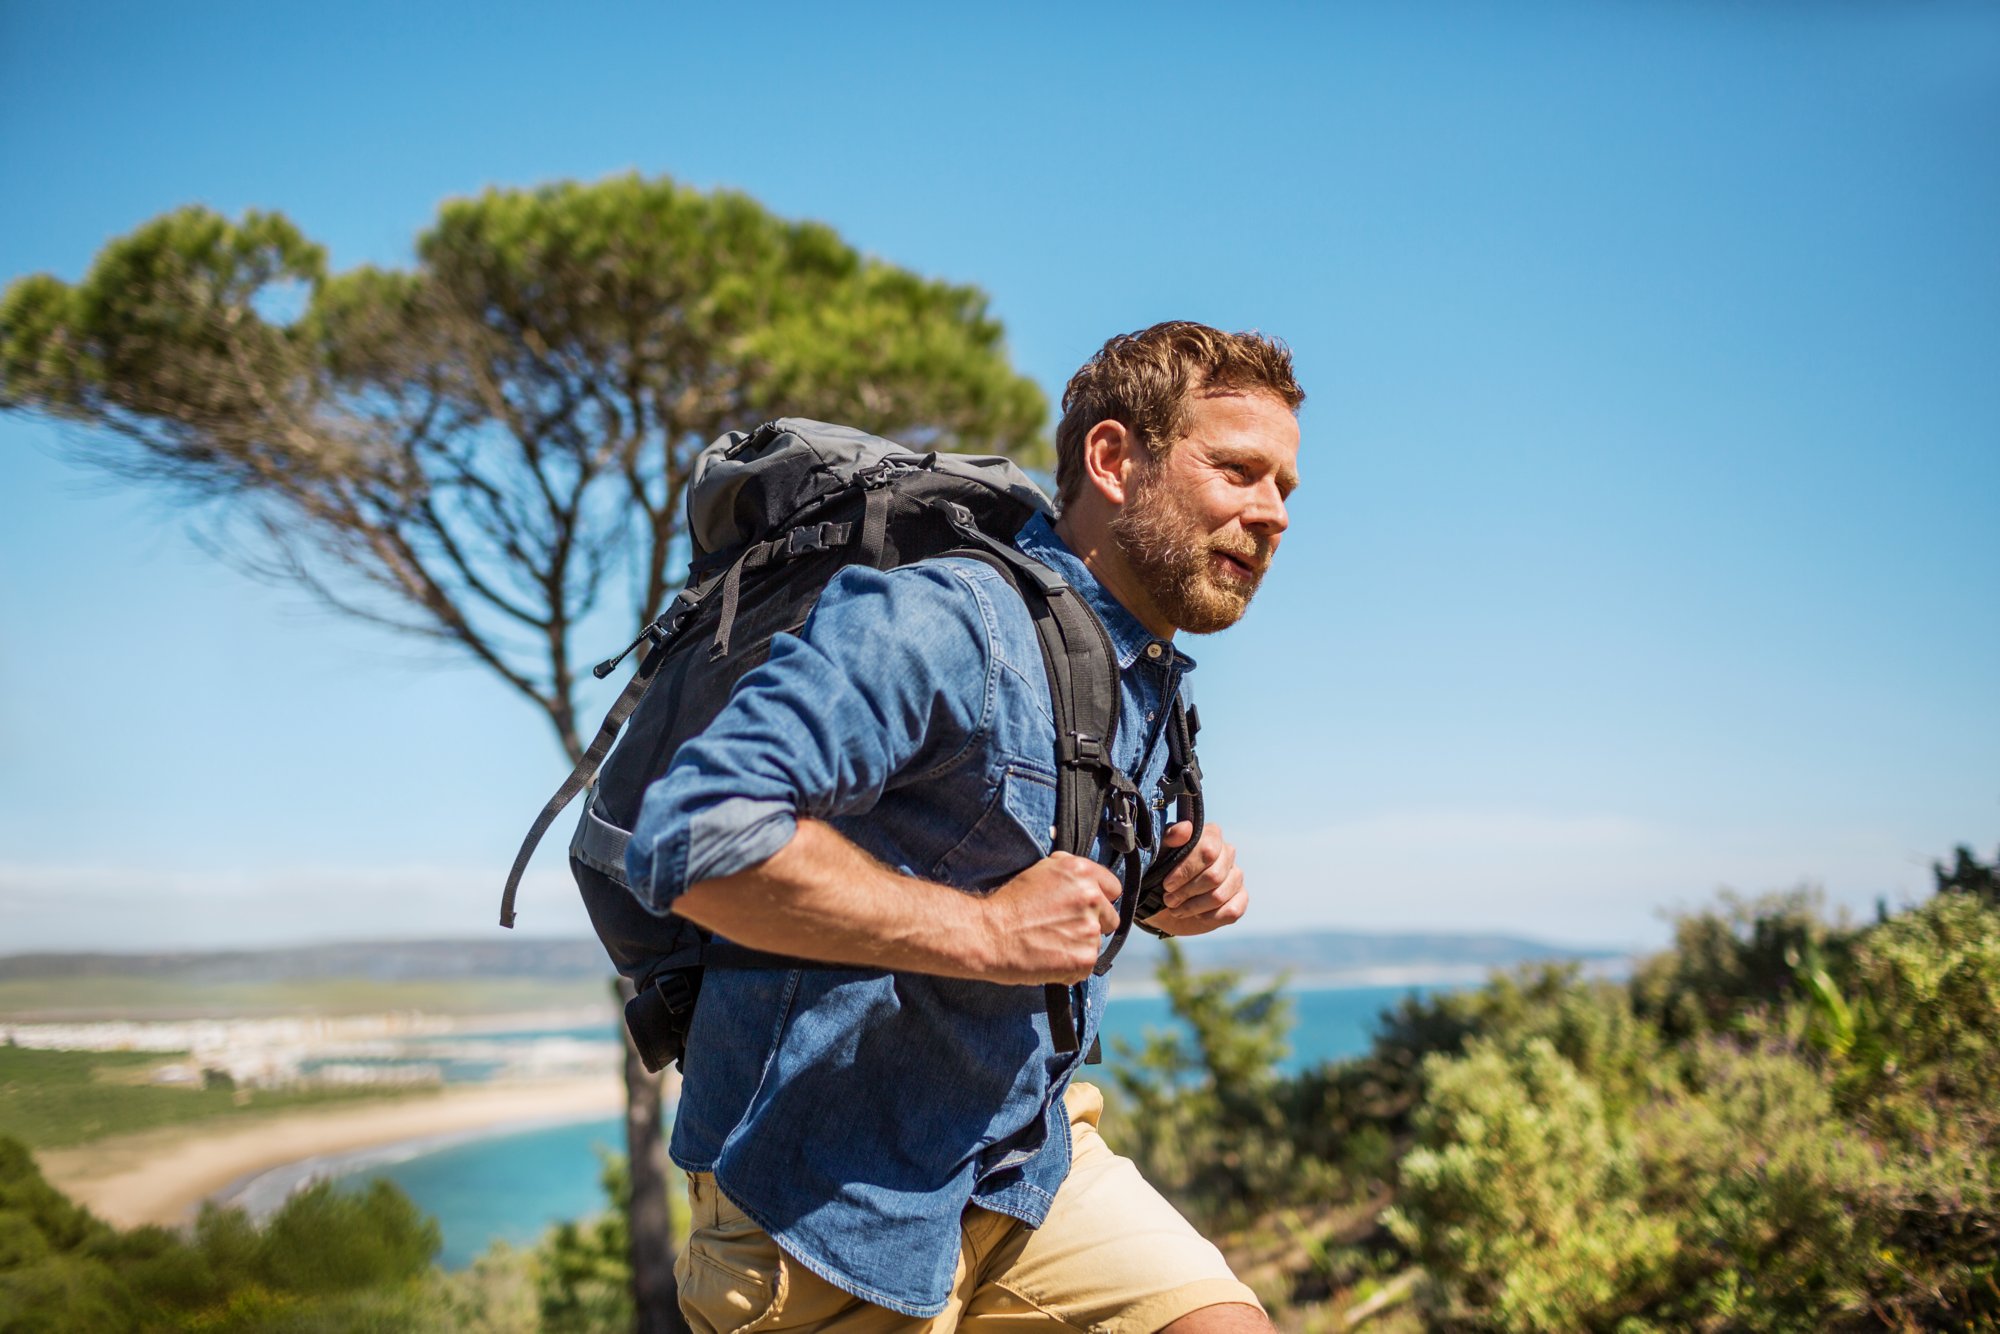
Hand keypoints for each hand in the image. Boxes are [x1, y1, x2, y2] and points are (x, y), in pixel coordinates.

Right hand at [978, 853, 1123, 983]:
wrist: (988, 934)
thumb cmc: (1007, 905)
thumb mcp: (1040, 871)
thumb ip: (1070, 875)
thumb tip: (1086, 882)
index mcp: (1081, 873)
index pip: (1113, 888)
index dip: (1100, 900)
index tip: (1086, 909)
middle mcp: (1091, 897)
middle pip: (1110, 918)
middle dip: (1092, 925)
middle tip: (1063, 929)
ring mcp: (1090, 928)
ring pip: (1096, 943)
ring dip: (1078, 947)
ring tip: (1050, 944)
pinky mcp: (1085, 957)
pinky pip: (1086, 965)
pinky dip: (1070, 967)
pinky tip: (1049, 959)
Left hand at [1140, 821, 1246, 936]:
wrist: (1165, 900)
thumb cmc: (1163, 871)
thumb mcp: (1159, 853)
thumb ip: (1170, 838)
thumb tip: (1185, 829)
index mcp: (1211, 836)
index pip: (1208, 851)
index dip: (1186, 871)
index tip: (1167, 884)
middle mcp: (1228, 853)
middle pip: (1214, 876)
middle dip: (1187, 892)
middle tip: (1169, 899)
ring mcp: (1236, 876)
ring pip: (1219, 896)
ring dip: (1193, 907)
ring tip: (1177, 908)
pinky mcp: (1241, 898)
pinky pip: (1231, 911)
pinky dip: (1209, 917)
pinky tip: (1197, 915)